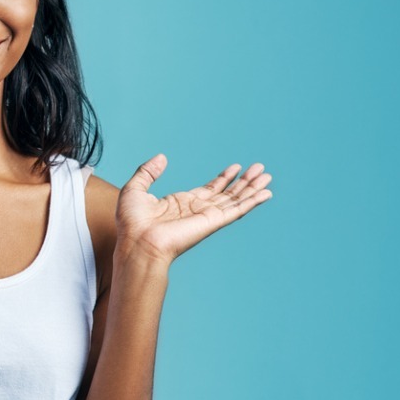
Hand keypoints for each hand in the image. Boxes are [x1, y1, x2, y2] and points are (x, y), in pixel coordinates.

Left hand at [115, 154, 272, 263]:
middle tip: (260, 168)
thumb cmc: (132, 223)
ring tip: (267, 175)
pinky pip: (237, 209)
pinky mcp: (212, 222)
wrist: (138, 242)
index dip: (223, 178)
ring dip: (252, 188)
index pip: (208, 189)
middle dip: (243, 181)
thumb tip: (162, 157)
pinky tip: (266, 193)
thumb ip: (148, 172)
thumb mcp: (135, 189)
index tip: (236, 168)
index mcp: (180, 204)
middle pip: (226, 193)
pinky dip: (252, 201)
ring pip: (235, 199)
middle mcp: (196, 210)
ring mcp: (206, 216)